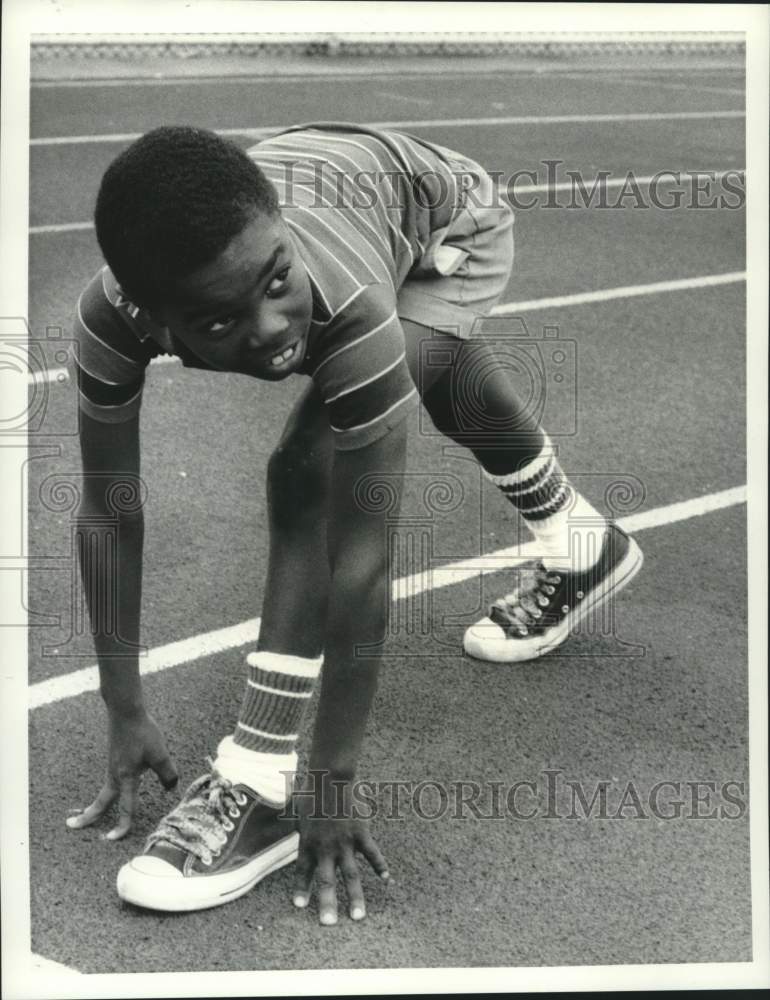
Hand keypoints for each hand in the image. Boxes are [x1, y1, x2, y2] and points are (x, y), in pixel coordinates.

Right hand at [66, 706, 177, 839]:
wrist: (126, 712)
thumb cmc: (142, 732)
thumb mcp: (160, 754)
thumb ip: (167, 774)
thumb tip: (171, 788)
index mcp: (126, 778)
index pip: (125, 807)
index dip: (122, 825)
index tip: (113, 839)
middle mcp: (115, 775)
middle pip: (101, 801)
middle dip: (89, 816)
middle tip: (72, 826)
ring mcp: (113, 766)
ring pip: (105, 791)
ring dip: (97, 804)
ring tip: (89, 815)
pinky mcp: (115, 758)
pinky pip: (110, 780)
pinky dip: (107, 792)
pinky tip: (113, 790)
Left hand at [292, 781, 389, 924]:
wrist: (330, 779)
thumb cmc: (311, 792)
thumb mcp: (298, 812)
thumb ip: (298, 826)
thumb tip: (293, 824)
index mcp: (308, 843)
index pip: (303, 872)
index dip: (301, 889)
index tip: (299, 906)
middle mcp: (325, 848)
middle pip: (326, 881)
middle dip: (327, 904)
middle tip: (328, 924)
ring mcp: (345, 843)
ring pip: (350, 875)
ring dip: (355, 897)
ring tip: (358, 917)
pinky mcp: (361, 834)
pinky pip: (372, 854)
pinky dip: (380, 866)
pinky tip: (386, 880)